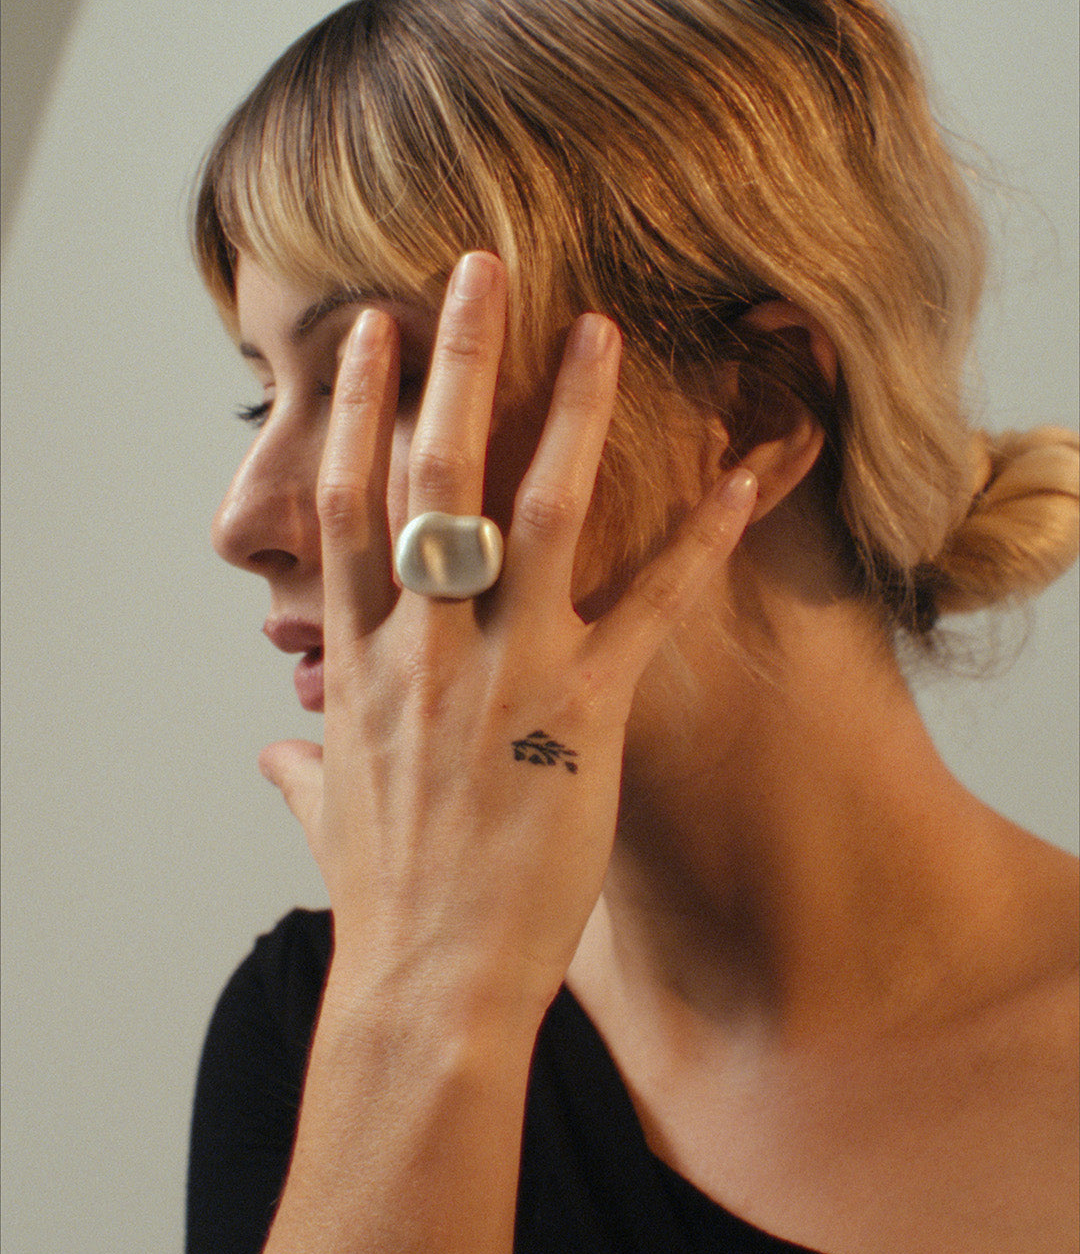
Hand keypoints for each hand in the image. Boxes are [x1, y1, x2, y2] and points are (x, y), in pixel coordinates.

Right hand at [259, 252, 757, 1017]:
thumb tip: (270, 751)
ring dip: (568, 411)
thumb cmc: (385, 896)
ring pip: (535, 511)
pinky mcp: (585, 714)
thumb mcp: (328, 816)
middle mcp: (427, 645)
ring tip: (598, 326)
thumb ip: (298, 767)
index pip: (350, 506)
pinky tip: (735, 478)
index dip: (356, 411)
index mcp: (363, 658)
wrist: (430, 983)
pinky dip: (694, 539)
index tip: (370, 337)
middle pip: (433, 472)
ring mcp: (506, 672)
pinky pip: (648, 606)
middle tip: (479, 270)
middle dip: (455, 362)